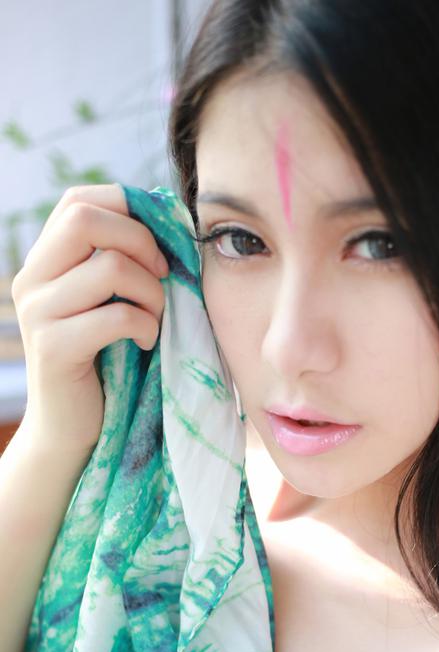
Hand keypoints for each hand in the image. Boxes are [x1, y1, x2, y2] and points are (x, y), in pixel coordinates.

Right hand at [10, 183, 168, 454]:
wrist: (72, 429)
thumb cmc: (106, 362)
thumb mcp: (109, 302)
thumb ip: (121, 262)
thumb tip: (170, 219)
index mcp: (45, 260)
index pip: (78, 200)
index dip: (127, 208)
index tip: (157, 245)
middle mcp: (32, 279)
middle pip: (85, 219)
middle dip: (141, 241)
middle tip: (162, 276)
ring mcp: (38, 313)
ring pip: (110, 268)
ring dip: (152, 292)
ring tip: (155, 317)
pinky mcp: (54, 348)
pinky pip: (116, 316)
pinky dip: (146, 326)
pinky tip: (147, 342)